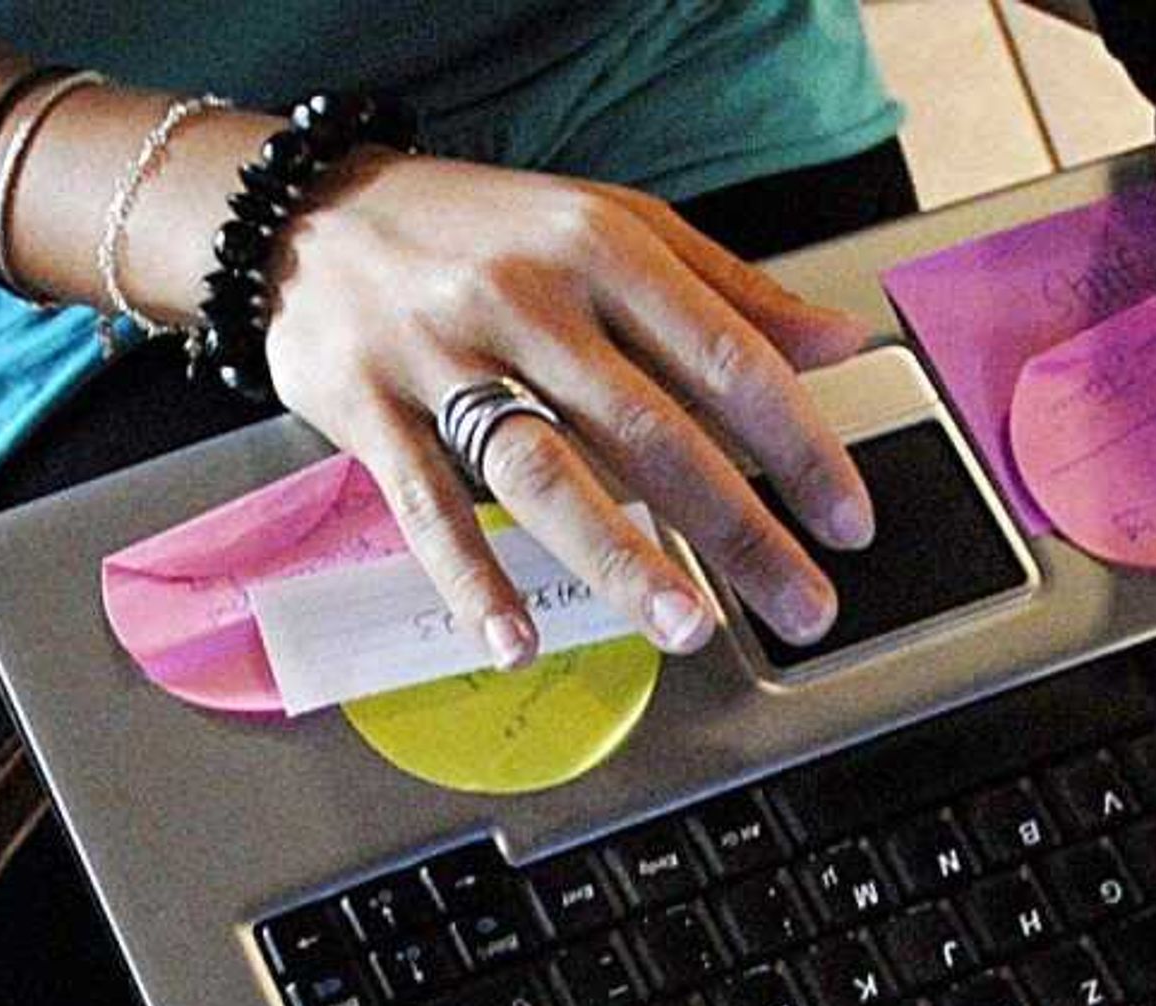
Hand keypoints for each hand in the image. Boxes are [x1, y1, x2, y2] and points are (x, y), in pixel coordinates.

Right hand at [261, 158, 881, 665]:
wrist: (309, 213)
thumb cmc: (476, 231)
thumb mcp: (611, 228)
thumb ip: (727, 291)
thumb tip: (839, 344)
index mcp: (604, 246)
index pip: (725, 355)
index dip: (798, 445)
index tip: (847, 519)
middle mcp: (529, 297)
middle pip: (652, 428)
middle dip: (740, 527)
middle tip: (801, 603)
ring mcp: (445, 355)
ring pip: (548, 470)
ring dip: (622, 558)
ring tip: (687, 627)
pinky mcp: (370, 409)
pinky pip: (429, 506)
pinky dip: (473, 580)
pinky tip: (516, 641)